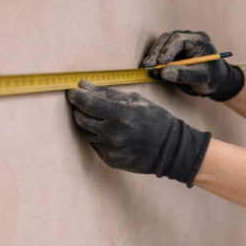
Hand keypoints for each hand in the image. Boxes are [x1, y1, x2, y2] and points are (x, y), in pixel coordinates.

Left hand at [66, 81, 210, 186]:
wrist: (171, 149)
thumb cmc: (155, 119)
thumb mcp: (135, 100)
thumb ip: (107, 93)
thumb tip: (83, 85)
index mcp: (122, 115)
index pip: (87, 103)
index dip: (76, 96)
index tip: (73, 91)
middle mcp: (114, 134)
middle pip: (81, 119)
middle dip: (78, 108)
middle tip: (82, 102)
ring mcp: (111, 150)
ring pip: (85, 133)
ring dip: (87, 122)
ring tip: (99, 117)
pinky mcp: (111, 160)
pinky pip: (95, 145)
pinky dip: (97, 136)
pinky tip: (109, 132)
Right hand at [141, 30, 244, 100]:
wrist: (215, 82)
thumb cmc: (212, 78)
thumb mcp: (202, 78)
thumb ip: (184, 75)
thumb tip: (163, 73)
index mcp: (199, 40)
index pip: (180, 39)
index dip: (168, 49)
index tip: (161, 62)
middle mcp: (188, 38)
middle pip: (168, 39)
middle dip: (157, 52)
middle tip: (149, 66)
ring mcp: (179, 44)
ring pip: (161, 44)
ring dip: (153, 56)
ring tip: (147, 69)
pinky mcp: (172, 52)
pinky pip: (160, 52)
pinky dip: (154, 61)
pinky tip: (149, 70)